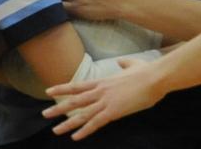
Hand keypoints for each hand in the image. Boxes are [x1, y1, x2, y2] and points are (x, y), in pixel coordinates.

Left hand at [42, 56, 165, 139]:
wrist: (155, 77)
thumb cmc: (146, 71)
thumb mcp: (132, 64)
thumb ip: (124, 64)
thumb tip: (120, 62)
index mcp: (103, 81)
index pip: (77, 86)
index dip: (62, 89)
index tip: (49, 91)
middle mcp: (101, 91)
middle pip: (75, 101)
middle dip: (59, 108)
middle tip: (44, 114)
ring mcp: (106, 101)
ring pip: (82, 114)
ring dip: (67, 123)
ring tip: (55, 130)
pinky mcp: (114, 111)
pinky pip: (95, 123)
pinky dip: (84, 131)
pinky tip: (75, 137)